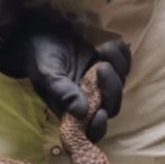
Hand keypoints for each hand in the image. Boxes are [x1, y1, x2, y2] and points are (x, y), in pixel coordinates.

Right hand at [0, 9, 130, 141]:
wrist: (41, 34)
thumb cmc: (40, 57)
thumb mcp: (47, 74)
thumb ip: (63, 92)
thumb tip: (81, 112)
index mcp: (72, 110)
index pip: (91, 129)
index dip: (99, 126)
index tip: (101, 113)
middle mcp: (90, 100)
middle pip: (112, 105)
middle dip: (111, 88)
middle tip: (102, 66)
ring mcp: (101, 85)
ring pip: (120, 85)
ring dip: (118, 68)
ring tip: (105, 49)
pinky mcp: (108, 67)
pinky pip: (124, 66)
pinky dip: (123, 56)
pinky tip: (116, 44)